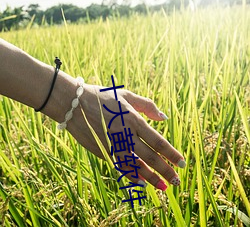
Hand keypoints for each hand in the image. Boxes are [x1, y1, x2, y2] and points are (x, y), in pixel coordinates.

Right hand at [66, 84, 185, 189]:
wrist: (74, 104)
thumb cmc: (102, 97)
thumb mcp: (127, 95)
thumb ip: (147, 105)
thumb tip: (164, 117)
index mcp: (134, 120)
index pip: (158, 142)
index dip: (171, 154)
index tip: (182, 163)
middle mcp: (125, 134)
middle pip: (150, 157)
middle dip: (165, 170)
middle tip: (176, 180)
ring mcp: (113, 144)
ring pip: (135, 166)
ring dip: (150, 178)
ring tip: (162, 187)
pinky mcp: (102, 150)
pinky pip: (120, 166)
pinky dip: (131, 175)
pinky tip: (140, 181)